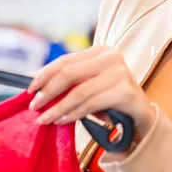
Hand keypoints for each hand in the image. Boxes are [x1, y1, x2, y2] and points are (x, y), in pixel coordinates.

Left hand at [27, 45, 155, 138]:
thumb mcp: (90, 86)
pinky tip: (63, 120)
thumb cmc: (111, 100)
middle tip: (34, 106)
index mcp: (100, 51)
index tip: (30, 88)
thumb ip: (70, 83)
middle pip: (69, 73)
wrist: (141, 116)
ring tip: (45, 119)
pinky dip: (73, 114)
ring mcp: (120, 73)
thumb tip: (38, 90)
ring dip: (58, 108)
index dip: (45, 74)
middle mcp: (111, 57)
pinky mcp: (125, 92)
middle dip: (48, 91)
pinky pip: (91, 104)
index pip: (65, 60)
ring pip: (78, 92)